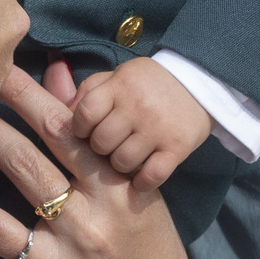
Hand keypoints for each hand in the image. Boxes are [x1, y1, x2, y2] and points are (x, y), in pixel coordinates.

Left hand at [71, 56, 211, 188]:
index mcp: (119, 86)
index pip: (84, 114)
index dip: (79, 128)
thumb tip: (61, 113)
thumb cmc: (147, 83)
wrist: (199, 83)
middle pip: (100, 142)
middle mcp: (137, 106)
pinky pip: (151, 176)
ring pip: (122, 162)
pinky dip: (142, 181)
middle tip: (107, 146)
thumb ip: (87, 92)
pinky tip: (140, 176)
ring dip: (119, 166)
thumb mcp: (117, 76)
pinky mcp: (178, 148)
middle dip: (98, 148)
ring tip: (125, 157)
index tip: (84, 132)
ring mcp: (158, 129)